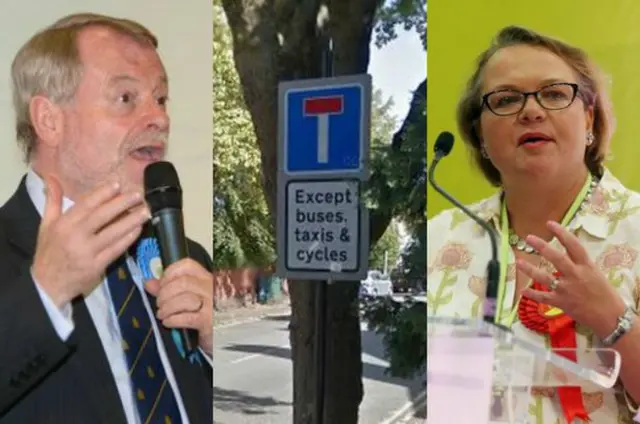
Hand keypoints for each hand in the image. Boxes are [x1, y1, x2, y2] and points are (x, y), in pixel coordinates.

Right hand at [32, 177, 149, 306]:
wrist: (46, 285)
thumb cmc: (48, 252)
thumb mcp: (46, 224)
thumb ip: (53, 200)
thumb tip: (51, 177)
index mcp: (64, 224)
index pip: (86, 205)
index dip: (103, 193)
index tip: (118, 184)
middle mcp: (76, 236)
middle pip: (102, 216)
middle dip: (122, 204)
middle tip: (138, 195)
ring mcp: (88, 252)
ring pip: (113, 233)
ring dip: (131, 221)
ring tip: (145, 211)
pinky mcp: (97, 266)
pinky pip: (116, 249)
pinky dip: (128, 239)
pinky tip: (138, 230)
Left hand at [144, 258, 212, 355]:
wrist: (228, 337)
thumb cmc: (209, 317)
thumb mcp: (192, 300)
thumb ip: (169, 289)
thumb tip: (148, 283)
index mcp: (208, 279)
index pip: (187, 265)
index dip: (169, 274)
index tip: (161, 285)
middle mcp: (213, 288)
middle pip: (183, 282)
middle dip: (165, 294)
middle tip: (159, 304)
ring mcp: (213, 305)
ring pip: (184, 298)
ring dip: (167, 308)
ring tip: (162, 315)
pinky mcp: (210, 322)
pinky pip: (187, 317)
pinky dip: (173, 320)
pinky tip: (169, 323)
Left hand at [516, 221, 625, 338]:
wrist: (610, 316)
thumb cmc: (604, 293)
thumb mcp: (595, 273)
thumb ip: (580, 263)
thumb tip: (567, 251)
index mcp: (586, 265)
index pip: (573, 245)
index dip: (561, 233)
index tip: (550, 223)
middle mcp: (575, 275)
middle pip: (556, 258)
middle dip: (542, 246)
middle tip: (529, 237)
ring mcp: (566, 289)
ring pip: (544, 277)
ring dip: (530, 269)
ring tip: (519, 262)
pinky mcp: (561, 302)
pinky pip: (543, 297)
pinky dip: (532, 294)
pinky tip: (523, 290)